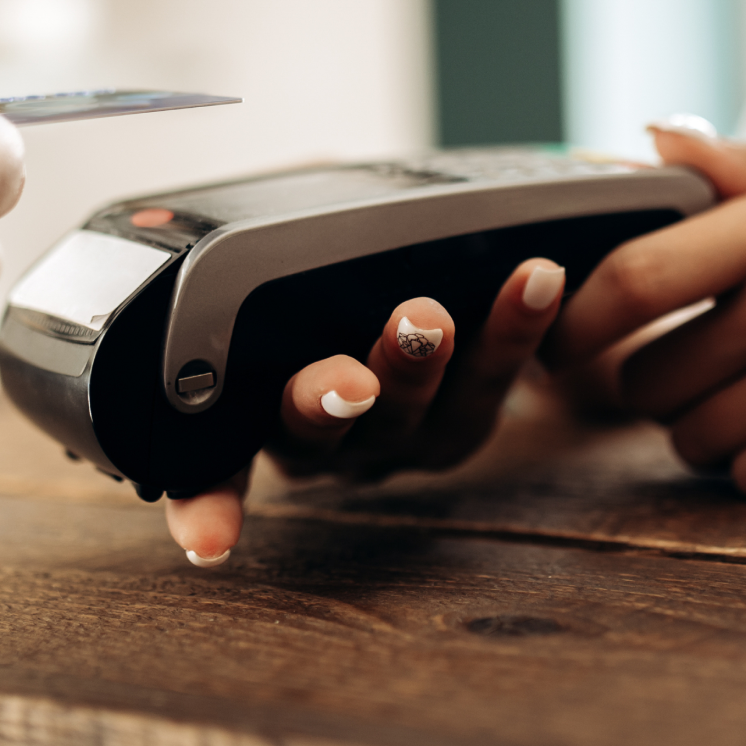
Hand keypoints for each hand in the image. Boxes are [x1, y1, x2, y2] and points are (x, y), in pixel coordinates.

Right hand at [164, 258, 567, 565]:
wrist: (397, 293)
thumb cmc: (303, 281)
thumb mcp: (266, 263)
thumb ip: (248, 248)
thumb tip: (232, 208)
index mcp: (248, 414)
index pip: (213, 472)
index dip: (206, 507)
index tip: (209, 537)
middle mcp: (322, 444)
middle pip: (315, 435)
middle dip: (329, 404)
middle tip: (349, 379)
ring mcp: (397, 440)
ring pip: (411, 416)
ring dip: (424, 368)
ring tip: (433, 316)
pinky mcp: (466, 419)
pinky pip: (495, 383)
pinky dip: (518, 331)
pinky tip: (539, 280)